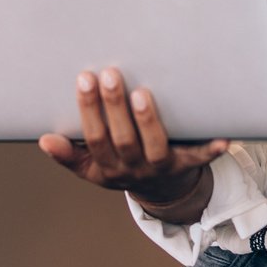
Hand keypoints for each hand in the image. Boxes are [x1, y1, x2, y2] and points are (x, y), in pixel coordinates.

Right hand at [39, 68, 226, 214]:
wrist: (164, 191)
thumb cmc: (124, 166)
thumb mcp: (93, 166)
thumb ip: (70, 154)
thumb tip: (44, 140)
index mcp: (108, 167)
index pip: (95, 138)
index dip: (88, 111)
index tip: (84, 78)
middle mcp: (135, 168)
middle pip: (123, 140)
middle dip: (114, 108)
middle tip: (110, 74)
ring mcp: (162, 166)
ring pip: (154, 146)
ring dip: (147, 121)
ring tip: (142, 93)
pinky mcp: (189, 164)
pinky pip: (200, 157)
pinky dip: (210, 148)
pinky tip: (221, 137)